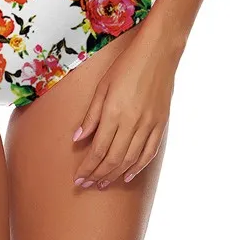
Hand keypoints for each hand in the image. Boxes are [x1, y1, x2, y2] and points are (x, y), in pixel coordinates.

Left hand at [71, 23, 179, 188]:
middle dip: (98, 176)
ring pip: (130, 160)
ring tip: (102, 184)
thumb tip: (77, 139)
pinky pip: (149, 153)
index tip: (78, 178)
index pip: (98, 150)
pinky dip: (138, 167)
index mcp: (114, 112)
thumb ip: (91, 115)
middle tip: (86, 186)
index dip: (88, 167)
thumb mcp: (103, 85)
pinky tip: (127, 175)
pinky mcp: (161, 125)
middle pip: (113, 159)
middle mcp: (132, 123)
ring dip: (115, 175)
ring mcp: (149, 125)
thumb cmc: (126, 65)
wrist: (158, 53)